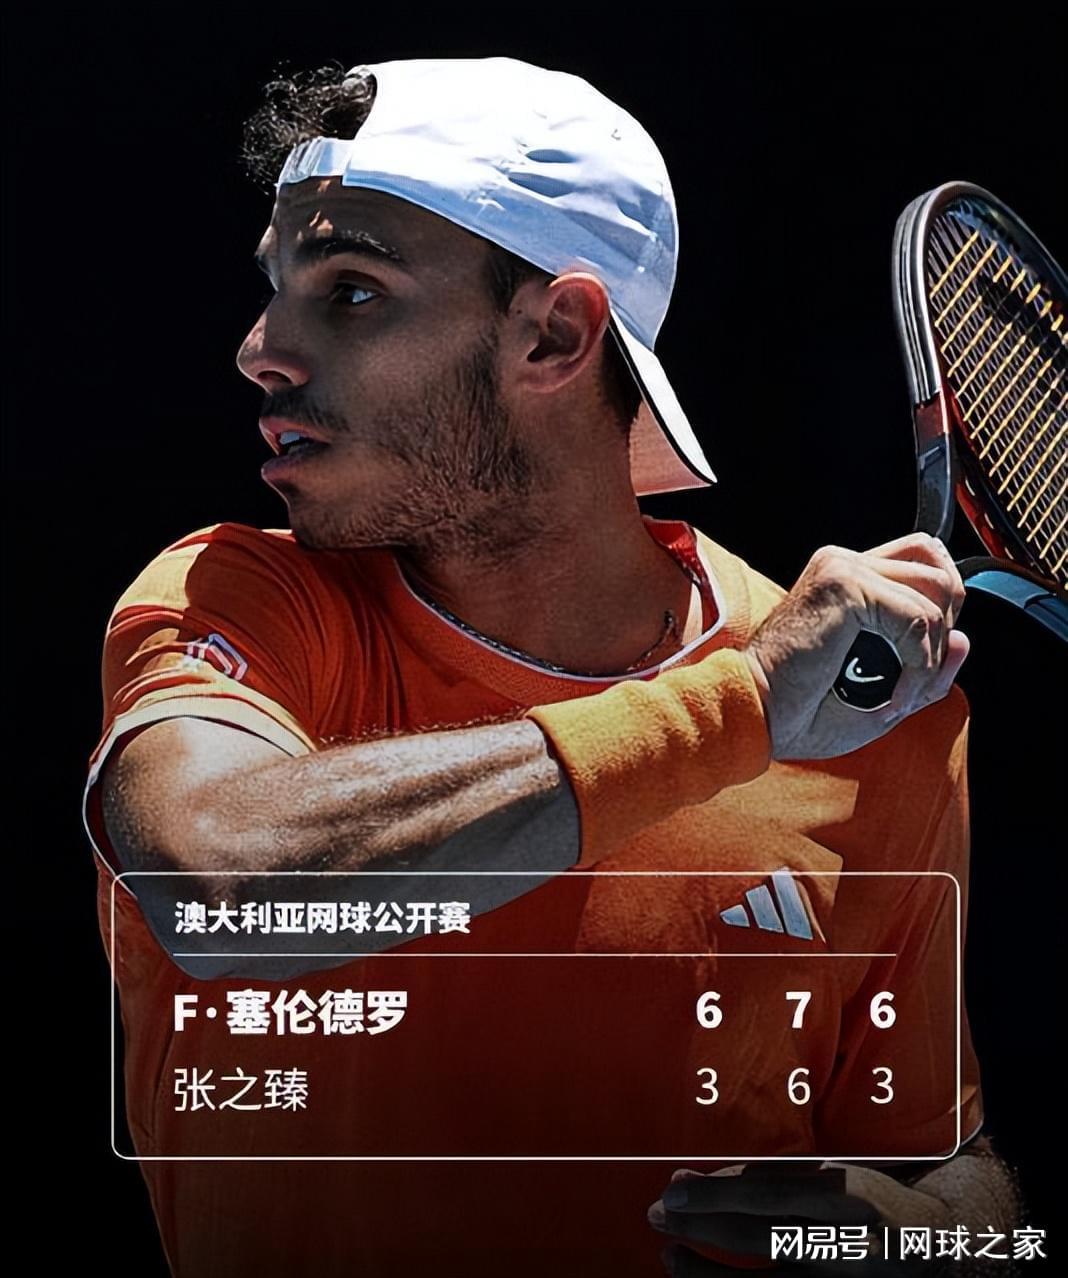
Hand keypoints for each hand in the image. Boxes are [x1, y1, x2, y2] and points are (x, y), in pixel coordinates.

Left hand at [648, 1162, 953, 1274]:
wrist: (942, 1246)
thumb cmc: (870, 1201)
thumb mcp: (832, 1177)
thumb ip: (776, 1178)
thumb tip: (703, 1180)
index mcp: (849, 1199)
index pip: (770, 1196)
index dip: (716, 1194)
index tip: (672, 1190)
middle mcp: (850, 1245)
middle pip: (762, 1239)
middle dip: (701, 1228)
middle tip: (656, 1216)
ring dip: (709, 1272)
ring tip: (670, 1258)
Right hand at [744, 533, 967, 759]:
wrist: (758, 716)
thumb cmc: (801, 709)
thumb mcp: (881, 690)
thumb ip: (926, 666)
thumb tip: (963, 639)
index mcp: (846, 579)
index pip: (922, 560)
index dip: (940, 609)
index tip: (921, 659)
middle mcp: (844, 564)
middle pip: (938, 569)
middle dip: (944, 630)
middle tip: (914, 678)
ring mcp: (843, 569)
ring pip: (936, 591)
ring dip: (932, 653)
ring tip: (903, 690)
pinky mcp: (844, 586)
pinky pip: (917, 619)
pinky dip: (918, 666)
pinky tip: (893, 695)